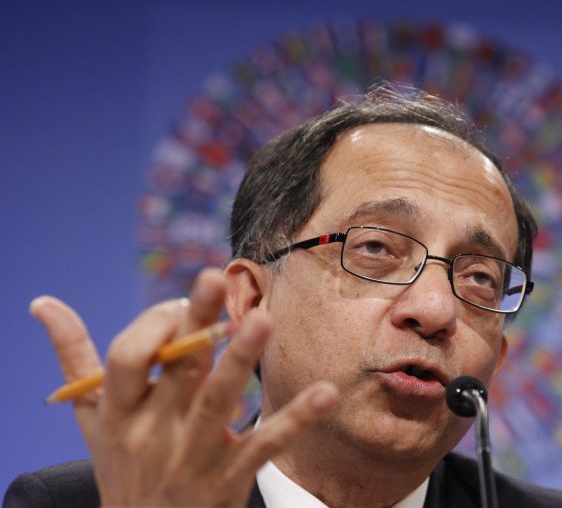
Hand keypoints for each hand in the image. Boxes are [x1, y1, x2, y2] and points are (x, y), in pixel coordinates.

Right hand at [31, 268, 337, 506]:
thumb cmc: (123, 465)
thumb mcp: (93, 419)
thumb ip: (75, 358)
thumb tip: (42, 302)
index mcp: (121, 411)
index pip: (128, 359)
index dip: (152, 326)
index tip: (180, 305)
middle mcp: (155, 431)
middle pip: (178, 370)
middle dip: (197, 324)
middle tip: (215, 279)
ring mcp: (194, 455)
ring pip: (217, 402)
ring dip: (239, 361)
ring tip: (262, 320)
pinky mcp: (230, 477)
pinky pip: (264, 445)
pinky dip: (295, 420)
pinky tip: (325, 393)